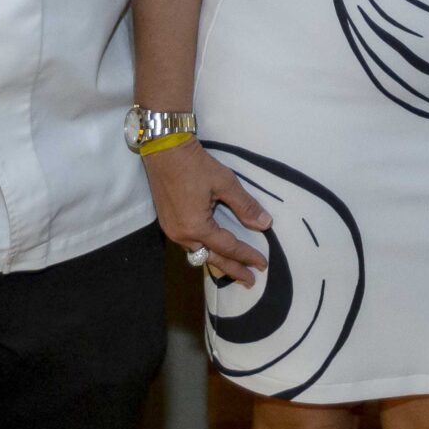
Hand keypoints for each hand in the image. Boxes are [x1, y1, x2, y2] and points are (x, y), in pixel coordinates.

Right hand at [142, 139, 270, 285]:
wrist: (163, 149)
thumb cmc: (195, 165)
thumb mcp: (225, 182)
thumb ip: (245, 206)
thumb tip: (265, 224)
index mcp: (197, 227)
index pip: (228, 247)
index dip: (247, 256)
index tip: (262, 265)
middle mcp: (182, 234)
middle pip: (212, 258)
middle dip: (232, 270)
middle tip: (250, 280)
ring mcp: (172, 230)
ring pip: (198, 254)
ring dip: (217, 261)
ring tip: (233, 267)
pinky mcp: (167, 222)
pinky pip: (189, 244)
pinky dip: (204, 250)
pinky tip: (212, 249)